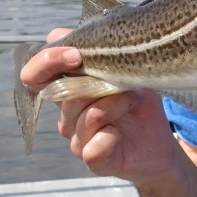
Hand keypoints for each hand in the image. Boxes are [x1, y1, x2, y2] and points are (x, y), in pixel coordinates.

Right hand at [18, 29, 177, 183]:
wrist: (160, 147)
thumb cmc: (140, 105)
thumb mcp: (128, 71)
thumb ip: (102, 54)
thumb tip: (76, 35)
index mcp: (70, 90)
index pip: (36, 75)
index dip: (47, 61)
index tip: (77, 55)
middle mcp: (68, 116)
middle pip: (62, 93)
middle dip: (95, 82)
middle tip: (124, 81)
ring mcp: (79, 139)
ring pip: (85, 117)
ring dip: (114, 104)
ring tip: (134, 101)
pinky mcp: (96, 161)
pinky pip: (92, 149)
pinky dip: (107, 139)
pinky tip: (119, 134)